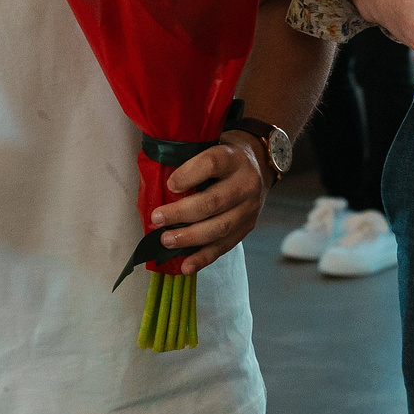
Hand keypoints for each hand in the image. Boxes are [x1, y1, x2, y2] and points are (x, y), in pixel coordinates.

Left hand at [149, 135, 265, 274]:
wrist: (259, 165)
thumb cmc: (225, 158)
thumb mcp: (212, 147)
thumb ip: (189, 160)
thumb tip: (155, 180)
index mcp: (233, 158)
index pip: (212, 164)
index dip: (188, 175)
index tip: (170, 185)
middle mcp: (246, 183)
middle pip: (213, 201)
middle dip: (181, 214)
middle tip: (157, 218)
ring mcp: (249, 209)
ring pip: (219, 228)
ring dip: (189, 238)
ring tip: (166, 240)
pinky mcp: (246, 228)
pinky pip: (224, 246)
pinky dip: (203, 258)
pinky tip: (186, 265)